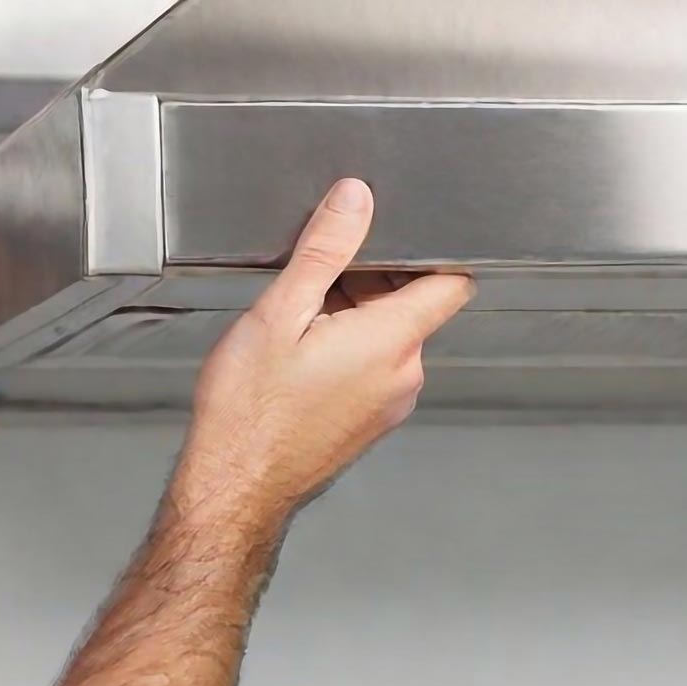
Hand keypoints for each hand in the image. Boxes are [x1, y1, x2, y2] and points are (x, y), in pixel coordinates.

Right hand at [175, 179, 474, 527]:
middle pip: (413, 306)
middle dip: (370, 283)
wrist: (235, 485)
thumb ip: (324, 251)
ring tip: (297, 328)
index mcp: (391, 341)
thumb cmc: (249, 412)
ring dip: (353, 319)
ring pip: (390, 339)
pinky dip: (346, 353)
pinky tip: (298, 361)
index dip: (425, 253)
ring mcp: (389, 405)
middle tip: (313, 286)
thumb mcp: (279, 313)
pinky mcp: (370, 423)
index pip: (452, 281)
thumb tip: (355, 200)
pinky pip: (373, 371)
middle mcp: (404, 375)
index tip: (384, 242)